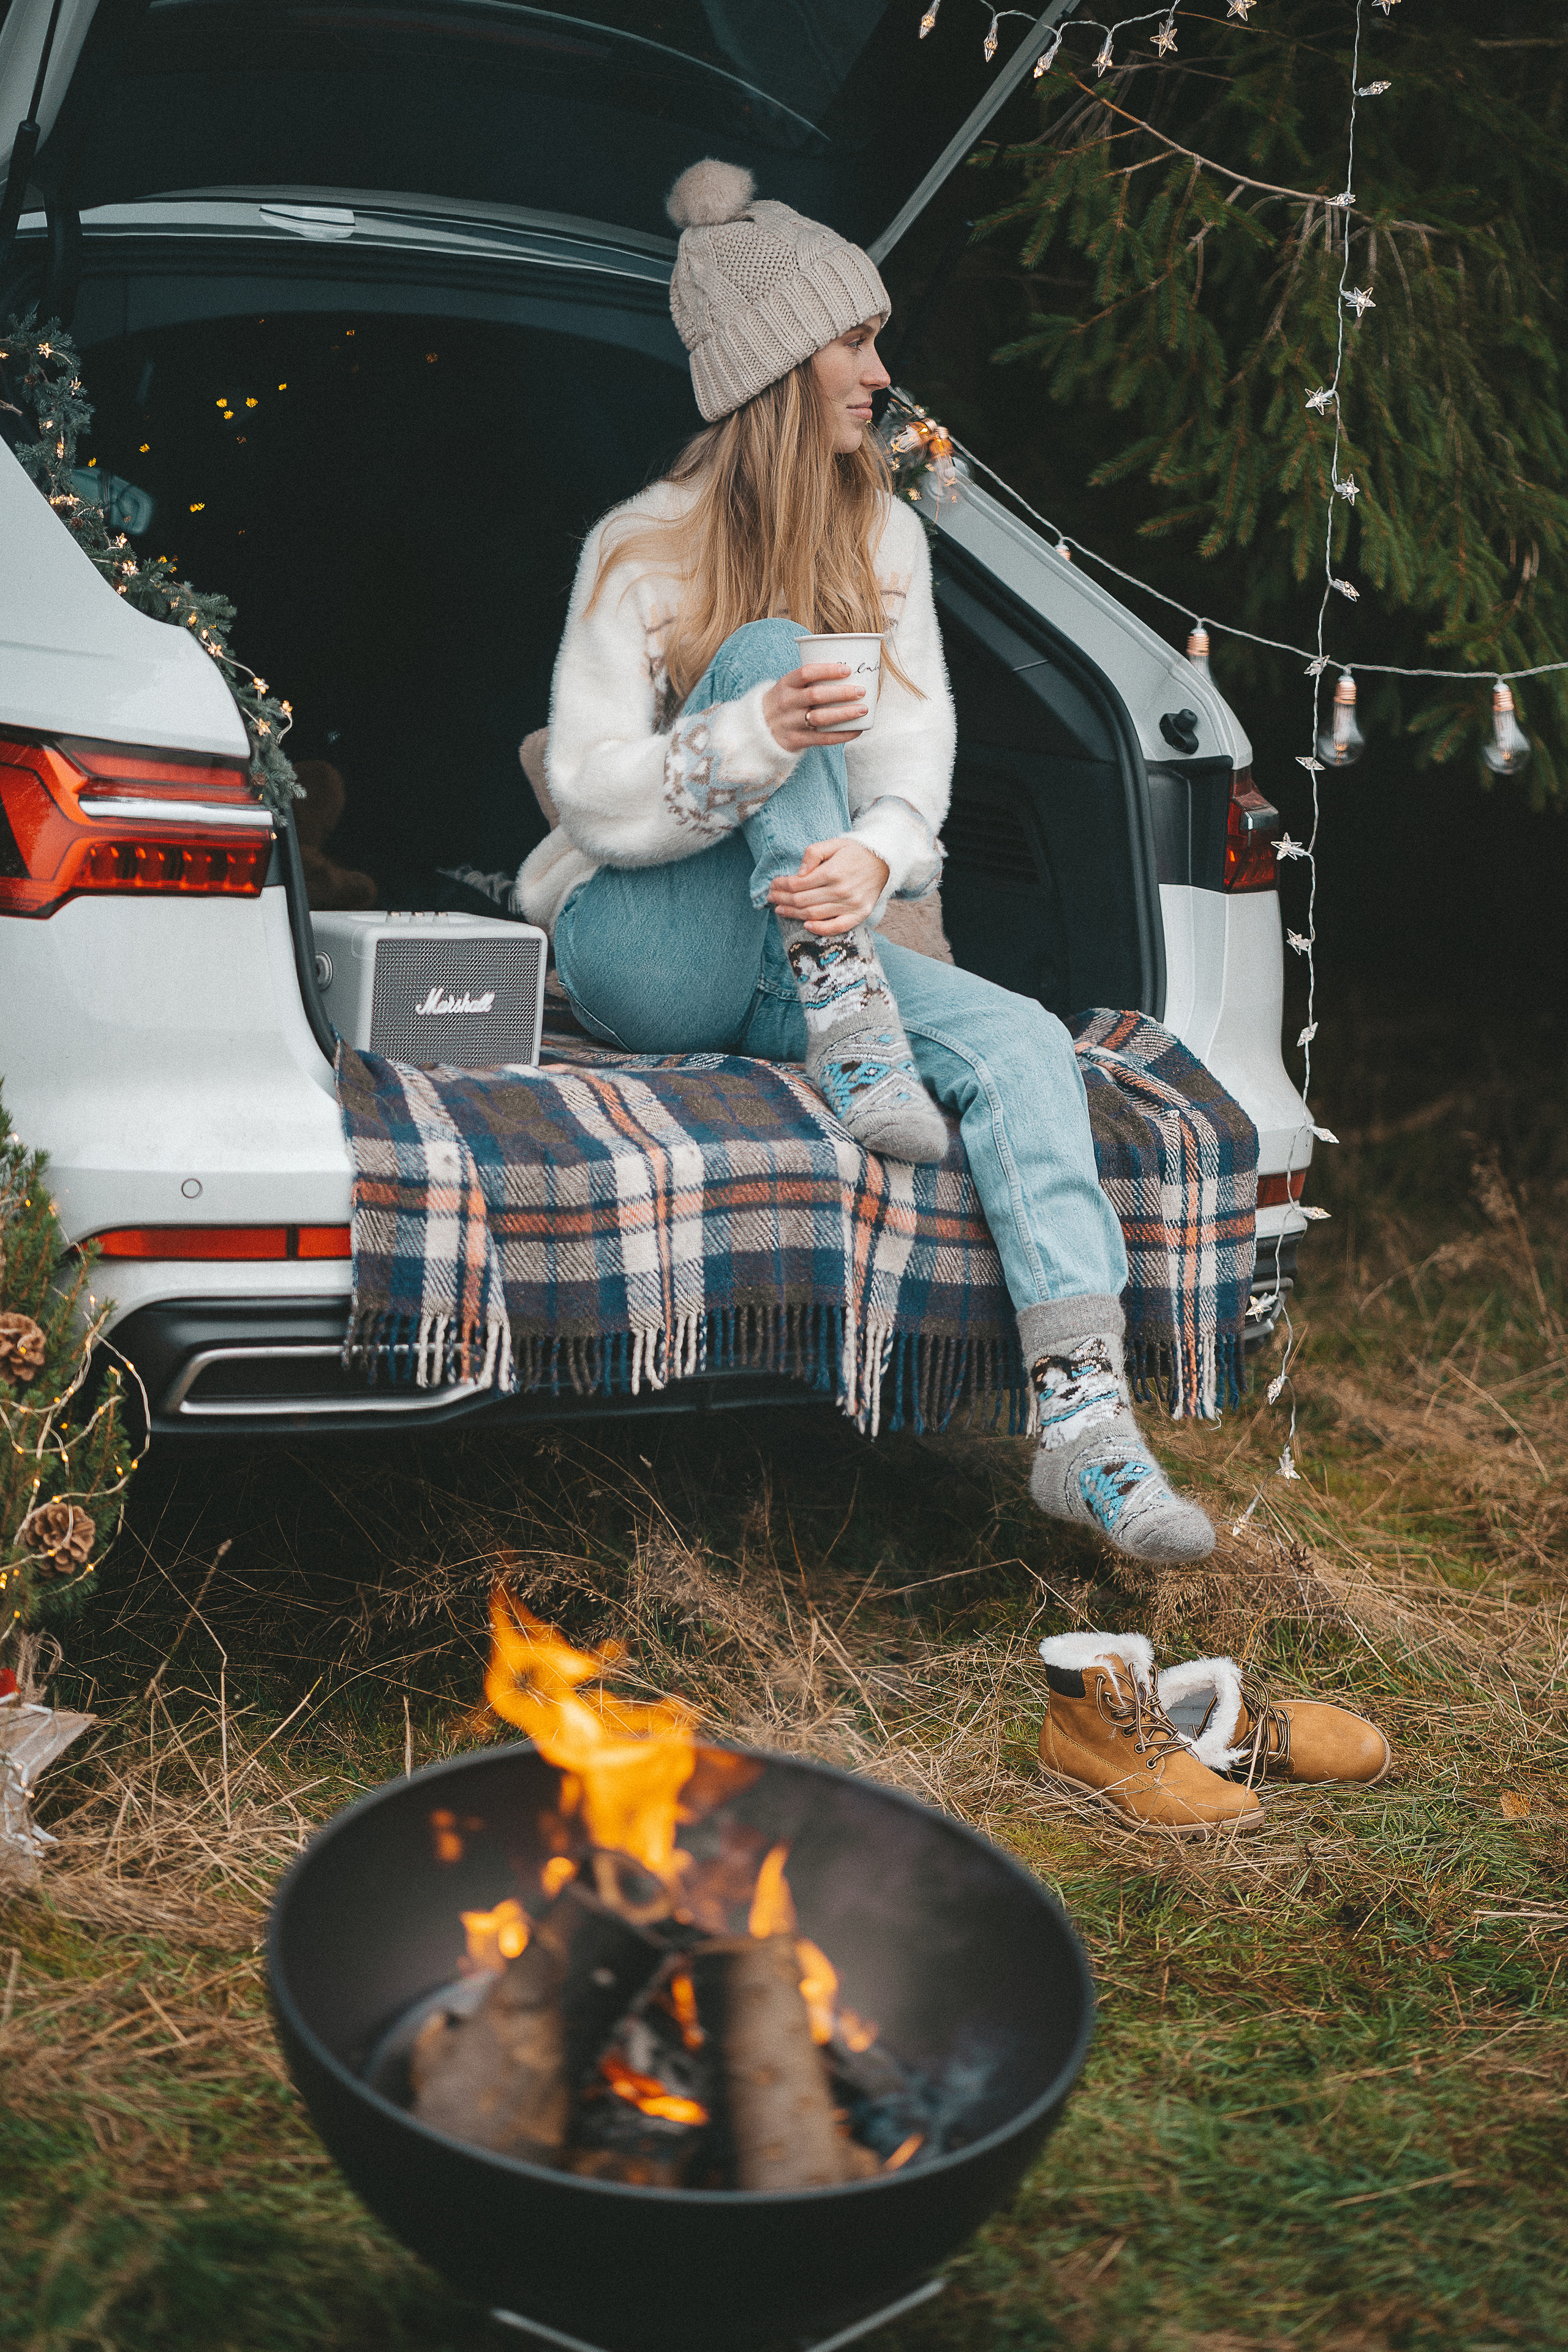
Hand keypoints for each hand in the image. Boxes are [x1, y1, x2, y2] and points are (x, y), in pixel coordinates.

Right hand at [762, 663, 867, 750]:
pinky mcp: (795, 741)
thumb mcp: (787, 687)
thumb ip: (808, 681)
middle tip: (861, 691)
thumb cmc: (783, 704)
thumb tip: (847, 672)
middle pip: (816, 695)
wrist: (757, 731)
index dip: (828, 670)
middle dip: (842, 693)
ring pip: (821, 718)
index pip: (806, 672)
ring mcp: (790, 723)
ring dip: (845, 713)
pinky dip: (842, 735)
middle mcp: (786, 703)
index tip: (847, 670)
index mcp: (785, 684)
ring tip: (863, 709)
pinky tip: (857, 731)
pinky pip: (822, 739)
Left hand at [768, 840, 889, 935]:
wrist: (884, 862)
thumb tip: (799, 872)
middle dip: (782, 899)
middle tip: (771, 898)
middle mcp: (841, 890)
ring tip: (780, 909)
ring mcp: (851, 905)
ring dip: (793, 913)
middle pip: (802, 900)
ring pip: (814, 914)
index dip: (781, 885)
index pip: (798, 884)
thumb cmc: (855, 852)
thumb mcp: (834, 843)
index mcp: (833, 872)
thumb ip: (814, 853)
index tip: (773, 884)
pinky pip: (837, 927)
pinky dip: (820, 929)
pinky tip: (806, 925)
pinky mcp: (859, 914)